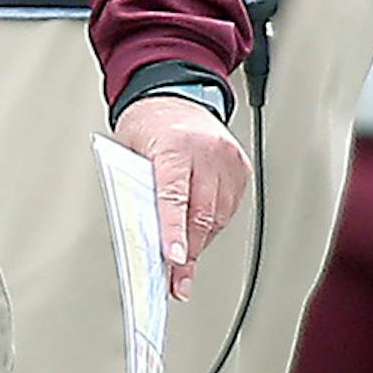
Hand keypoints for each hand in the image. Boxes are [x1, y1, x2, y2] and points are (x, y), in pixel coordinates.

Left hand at [111, 94, 251, 300]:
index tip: (173, 259)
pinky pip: (228, 207)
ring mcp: (228, 161)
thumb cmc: (149, 121)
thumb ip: (139, 184)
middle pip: (201, 214)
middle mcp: (207, 152)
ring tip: (184, 262)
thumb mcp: (132, 148)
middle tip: (177, 280)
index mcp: (175, 145)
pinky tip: (198, 233)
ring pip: (218, 217)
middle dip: (187, 251)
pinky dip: (211, 224)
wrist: (176, 92)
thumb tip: (144, 231)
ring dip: (199, 241)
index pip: (173, 196)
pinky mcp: (241, 168)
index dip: (173, 232)